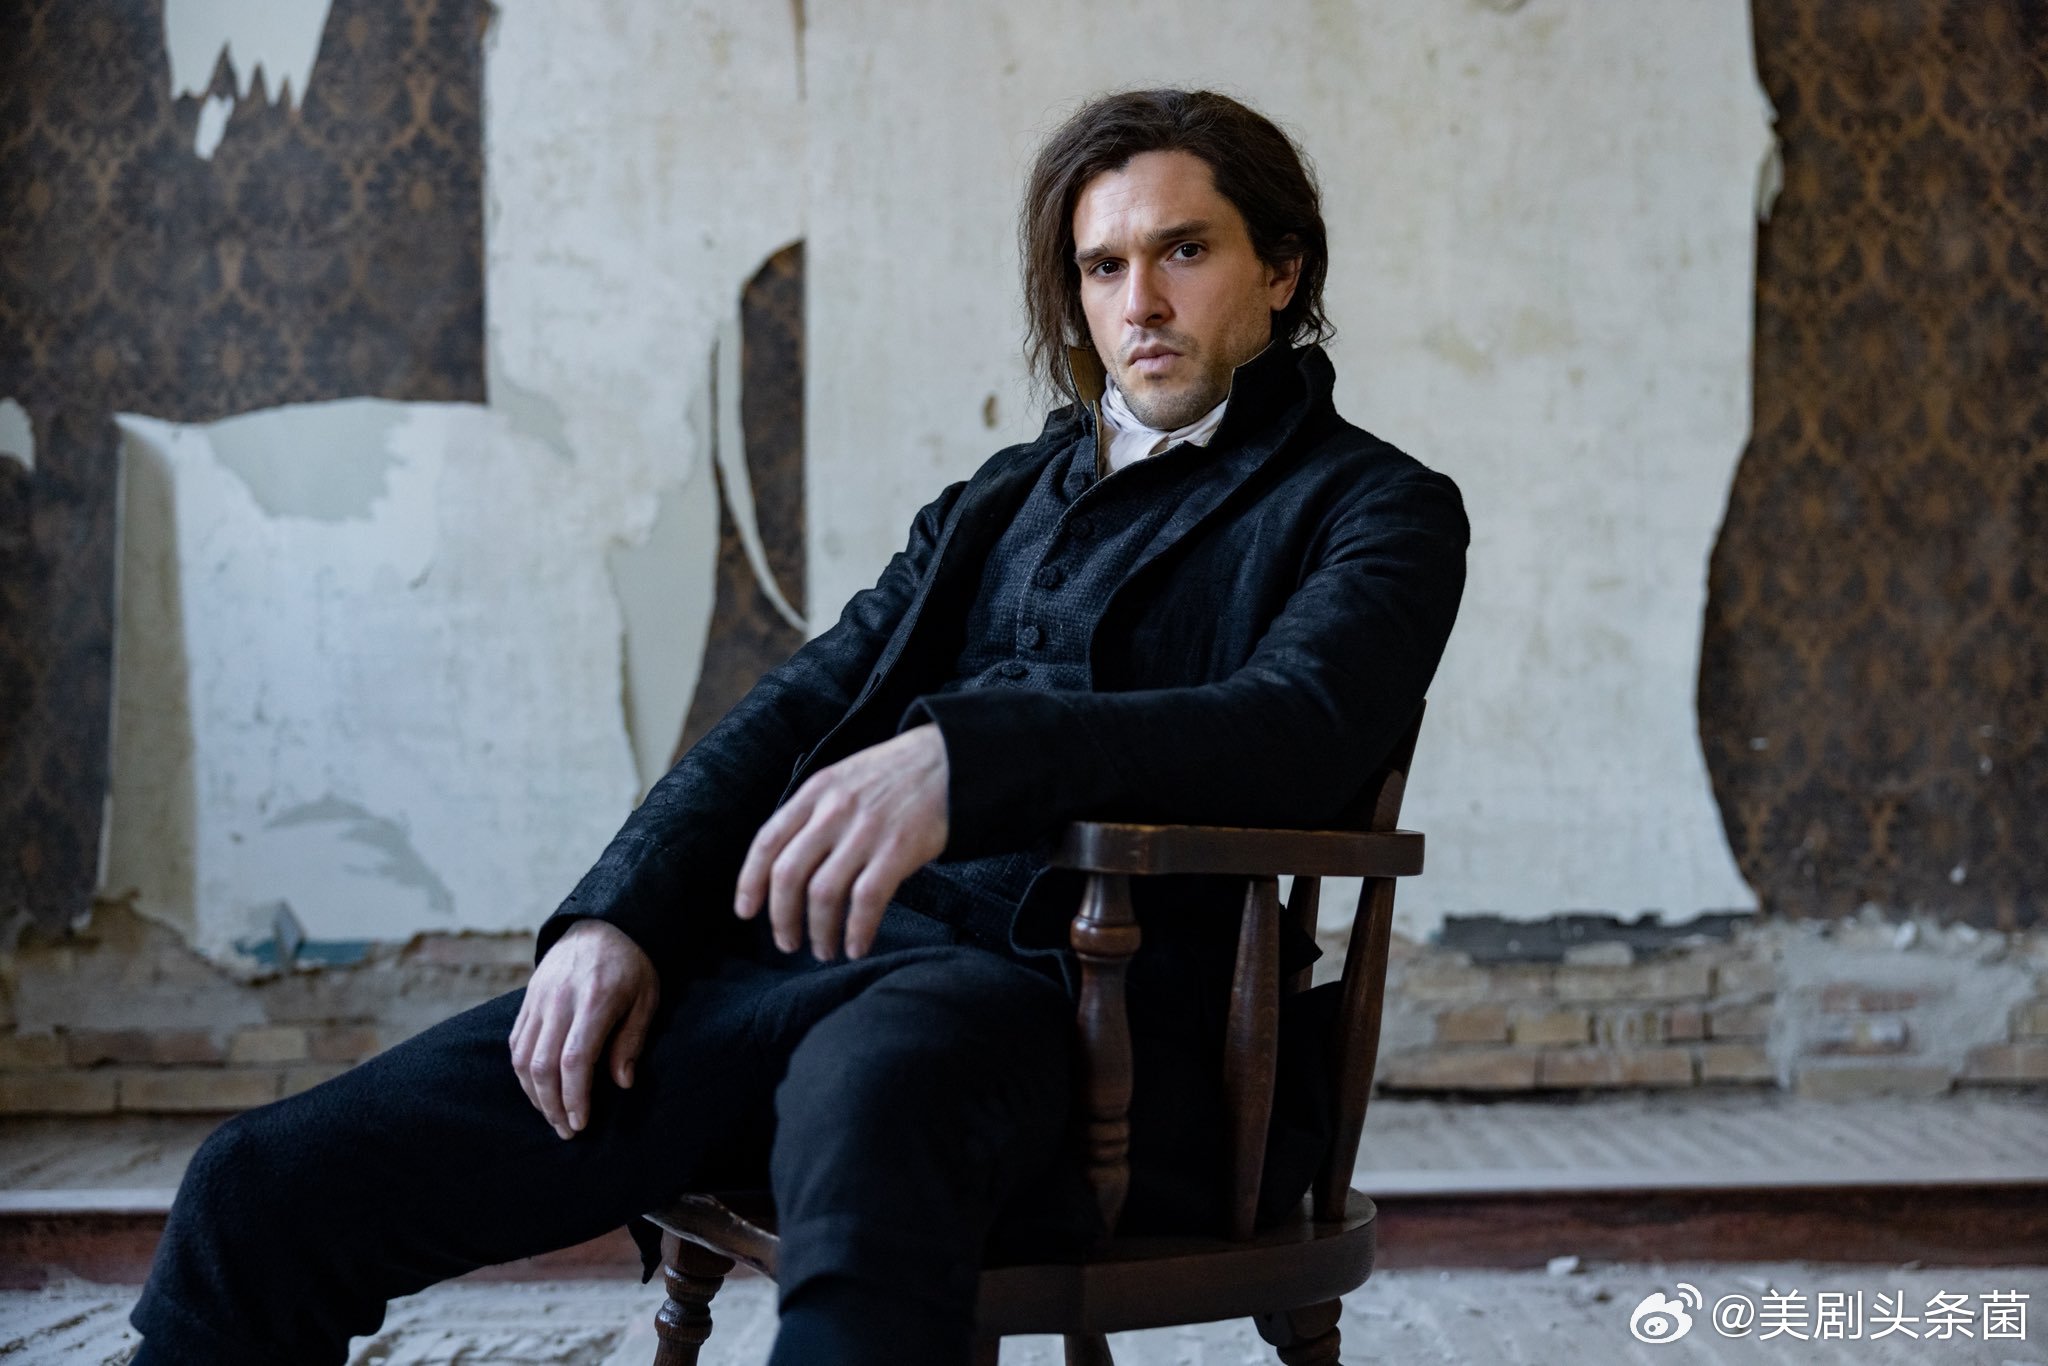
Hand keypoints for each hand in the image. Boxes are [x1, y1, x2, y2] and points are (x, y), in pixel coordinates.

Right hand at [509, 919, 658, 1139]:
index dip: (574, 1097)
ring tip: (552, 1116)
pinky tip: (538, 1089)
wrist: (602, 923)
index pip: (574, 1059)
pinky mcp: (527, 1000)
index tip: (582, 1123)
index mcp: (594, 999)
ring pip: (522, 1057)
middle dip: (552, 1106)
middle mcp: (559, 1000)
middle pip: (542, 1065)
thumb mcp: (646, 998)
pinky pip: (515, 1042)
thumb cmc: (632, 965)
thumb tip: (621, 1083)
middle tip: (567, 1131)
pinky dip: (522, 1072)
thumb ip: (632, 1040)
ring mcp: (538, 999)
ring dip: (534, 1095)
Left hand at [733, 722, 949, 960]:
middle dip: (782, 917)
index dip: (750, 882)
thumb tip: (791, 866)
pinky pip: (866, 901)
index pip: (767, 841)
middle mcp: (834, 810)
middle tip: (788, 943)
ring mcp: (866, 830)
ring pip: (823, 894)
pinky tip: (857, 947)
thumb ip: (815, 813)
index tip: (746, 912)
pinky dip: (857, 930)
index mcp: (816, 791)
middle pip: (788, 874)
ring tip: (824, 950)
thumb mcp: (844, 778)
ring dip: (818, 931)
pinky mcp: (898, 850)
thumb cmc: (895, 775)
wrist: (951, 758)